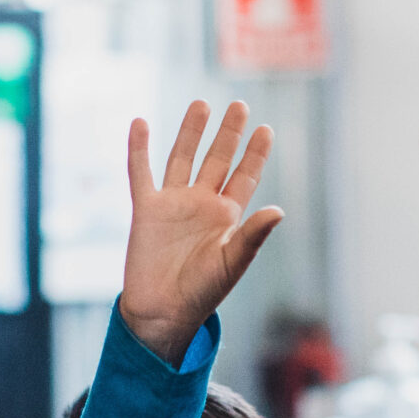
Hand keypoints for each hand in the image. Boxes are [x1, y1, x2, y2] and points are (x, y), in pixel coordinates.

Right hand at [118, 100, 283, 365]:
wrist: (162, 312)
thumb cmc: (201, 294)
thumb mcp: (231, 264)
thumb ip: (252, 236)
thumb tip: (279, 210)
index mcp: (227, 217)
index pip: (244, 177)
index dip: (255, 153)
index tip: (265, 129)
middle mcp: (201, 205)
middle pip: (217, 160)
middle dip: (228, 134)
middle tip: (239, 105)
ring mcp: (173, 205)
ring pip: (182, 159)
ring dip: (190, 133)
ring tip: (201, 104)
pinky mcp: (146, 210)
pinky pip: (141, 173)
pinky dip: (139, 149)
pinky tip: (140, 123)